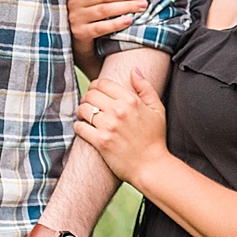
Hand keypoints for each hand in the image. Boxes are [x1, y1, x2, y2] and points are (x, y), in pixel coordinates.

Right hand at [68, 0, 147, 78]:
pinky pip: (101, 27)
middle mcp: (74, 1)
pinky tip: (130, 20)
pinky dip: (117, 23)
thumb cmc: (93, 13)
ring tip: (142, 6)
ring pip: (104, 10)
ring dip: (126, 6)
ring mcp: (76, 18)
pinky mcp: (80, 33)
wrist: (79, 41)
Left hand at [73, 69, 167, 184]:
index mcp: (131, 100)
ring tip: (85, 116)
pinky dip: (79, 126)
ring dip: (81, 111)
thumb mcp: (157, 109)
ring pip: (83, 109)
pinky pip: (80, 127)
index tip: (96, 92)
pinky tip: (84, 128)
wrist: (152, 166)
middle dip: (87, 97)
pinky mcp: (100, 142)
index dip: (96, 86)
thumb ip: (145, 87)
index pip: (102, 83)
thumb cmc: (155, 138)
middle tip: (89, 104)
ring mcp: (108, 127)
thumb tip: (134, 70)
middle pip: (90, 94)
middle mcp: (118, 111)